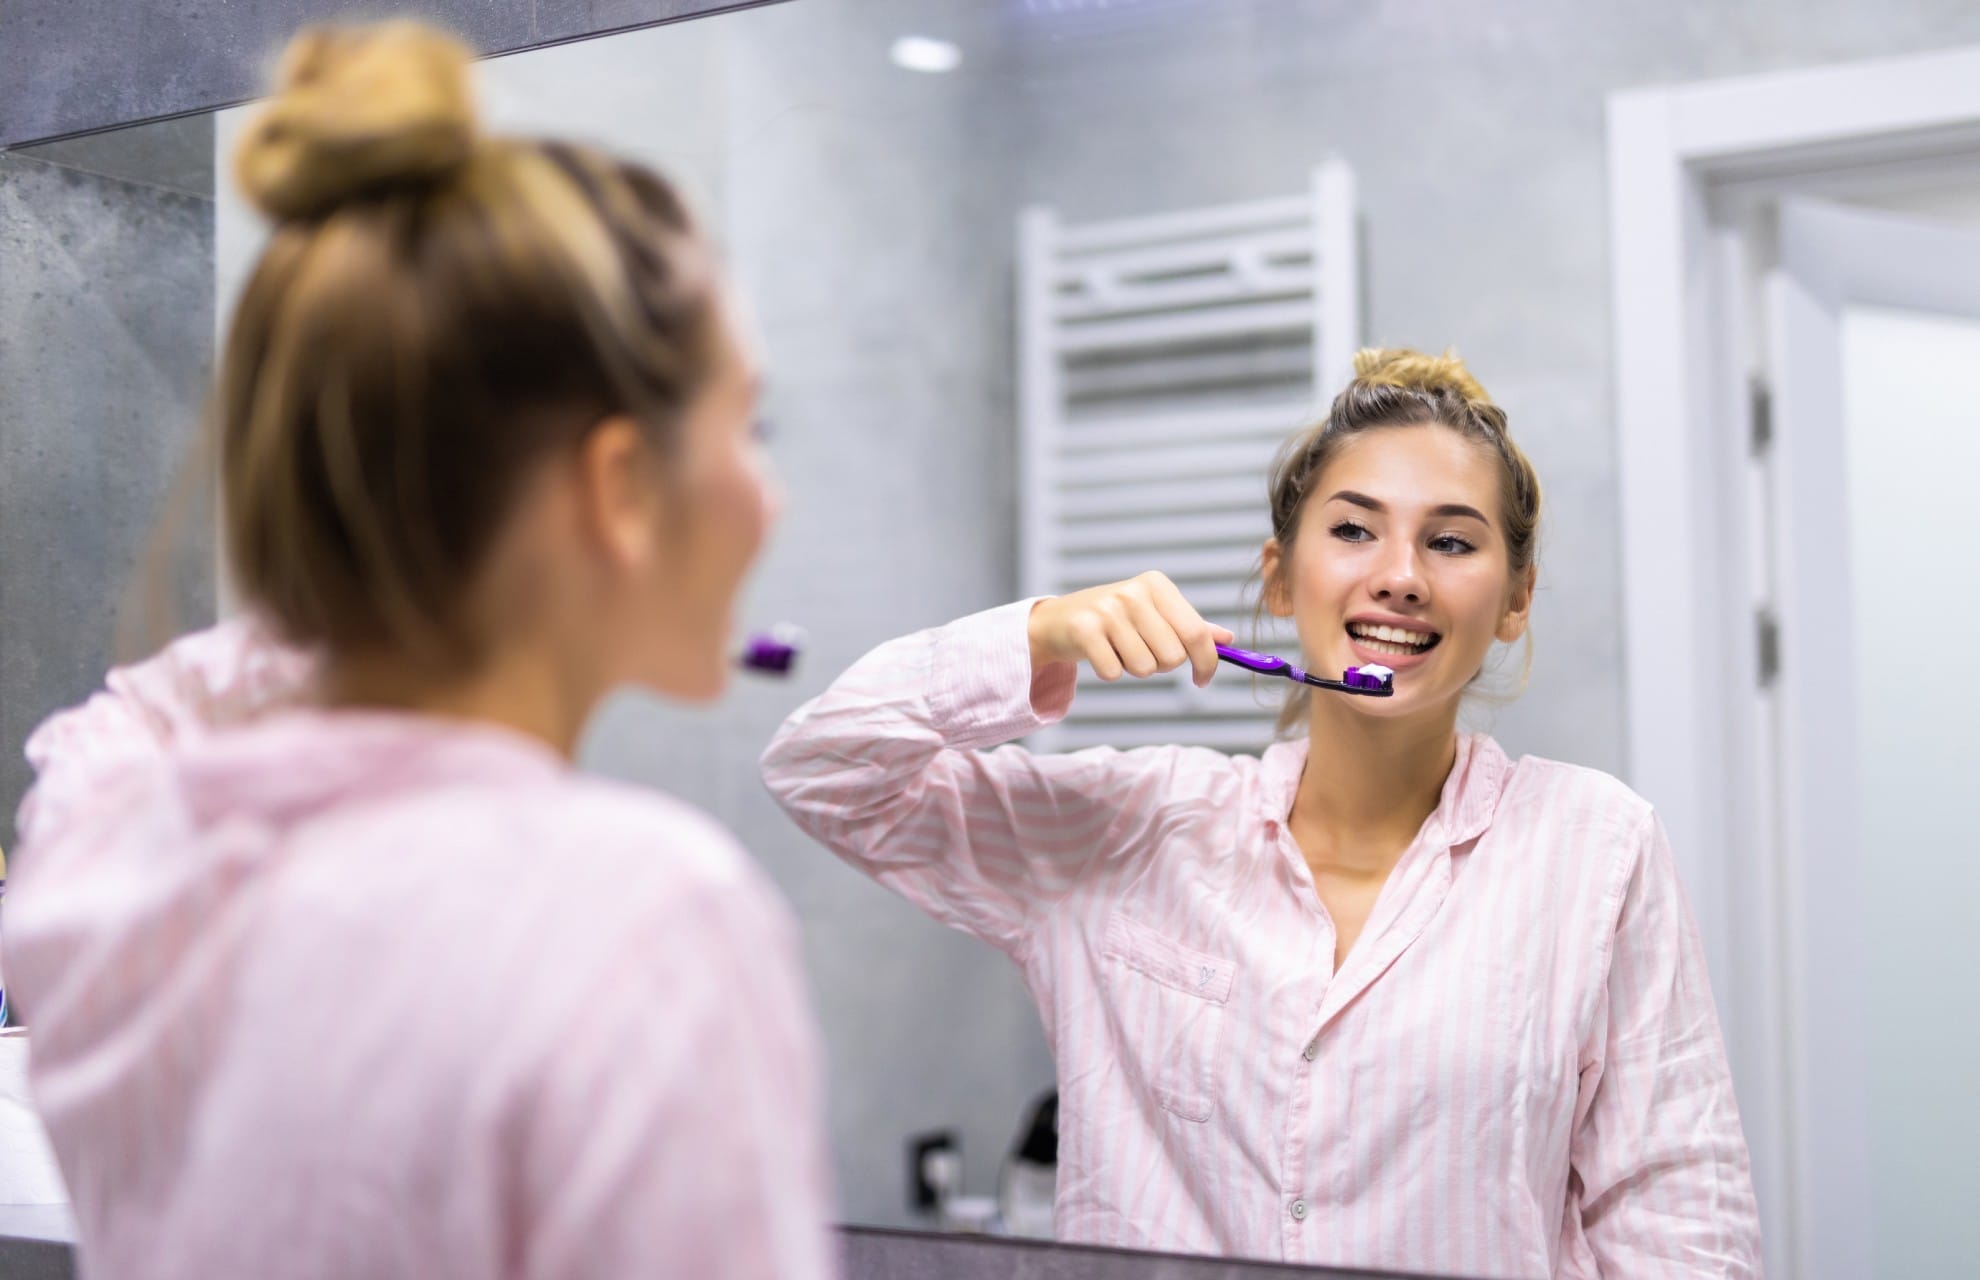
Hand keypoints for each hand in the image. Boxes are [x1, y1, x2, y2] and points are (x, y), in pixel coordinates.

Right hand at [1027, 572, 1234, 687]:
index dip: (1207, 663)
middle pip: (1173, 657)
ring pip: (1144, 668)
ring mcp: (1107, 609)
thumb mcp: (1154, 613)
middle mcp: (1134, 592)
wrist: (1059, 619)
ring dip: (1133, 668)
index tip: (1202, 679)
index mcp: (1157, 585)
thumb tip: (1228, 640)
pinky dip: (1110, 672)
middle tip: (1142, 652)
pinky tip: (1100, 653)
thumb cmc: (1115, 619)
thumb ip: (1190, 626)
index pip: (1197, 634)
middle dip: (1160, 665)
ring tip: (1119, 649)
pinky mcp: (1084, 629)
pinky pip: (1114, 673)